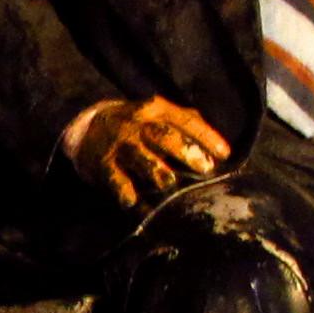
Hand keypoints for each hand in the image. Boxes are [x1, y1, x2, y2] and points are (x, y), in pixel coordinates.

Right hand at [72, 97, 231, 208]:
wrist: (88, 127)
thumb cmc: (136, 125)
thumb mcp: (158, 115)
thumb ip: (186, 123)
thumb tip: (220, 142)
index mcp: (156, 110)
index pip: (185, 121)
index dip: (206, 136)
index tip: (225, 154)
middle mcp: (137, 124)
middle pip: (164, 136)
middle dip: (186, 152)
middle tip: (205, 169)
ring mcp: (119, 144)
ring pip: (141, 157)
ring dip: (157, 172)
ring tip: (170, 185)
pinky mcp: (103, 164)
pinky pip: (115, 179)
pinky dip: (125, 191)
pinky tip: (133, 202)